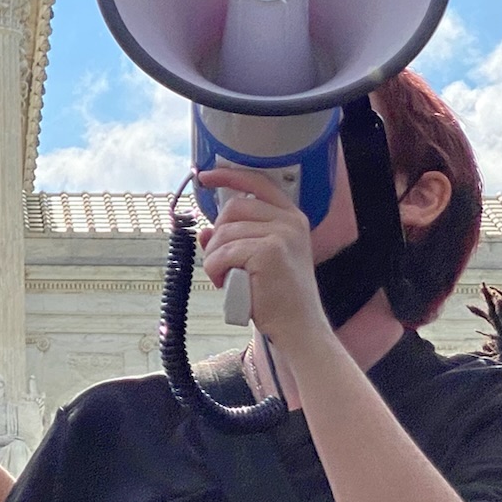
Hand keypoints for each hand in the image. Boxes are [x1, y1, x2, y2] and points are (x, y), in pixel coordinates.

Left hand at [196, 166, 330, 359]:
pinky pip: (222, 252)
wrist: (297, 326)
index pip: (257, 183)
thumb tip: (205, 232)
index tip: (205, 176)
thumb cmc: (277, 295)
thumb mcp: (256, 259)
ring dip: (214, 258)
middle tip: (223, 264)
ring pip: (222, 233)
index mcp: (291, 218)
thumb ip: (235, 239)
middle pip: (231, 210)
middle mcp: (290, 221)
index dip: (228, 176)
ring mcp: (281, 234)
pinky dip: (215, 269)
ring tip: (227, 278)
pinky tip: (225, 283)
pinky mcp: (269, 251)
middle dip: (217, 237)